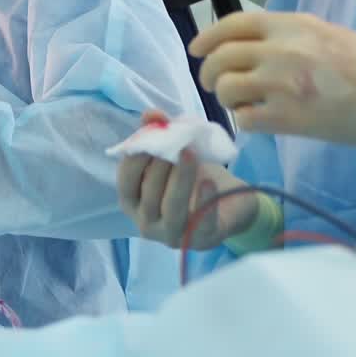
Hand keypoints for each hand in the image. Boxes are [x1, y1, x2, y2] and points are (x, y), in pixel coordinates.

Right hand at [117, 112, 257, 249]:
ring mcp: (171, 235)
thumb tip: (151, 115)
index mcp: (133, 202)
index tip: (151, 138)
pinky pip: (199, 223)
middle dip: (161, 166)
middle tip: (177, 144)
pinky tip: (209, 181)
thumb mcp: (174, 153)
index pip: (125, 182)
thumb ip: (159, 133)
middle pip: (149, 193)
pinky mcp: (199, 241)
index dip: (135, 159)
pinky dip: (203, 201)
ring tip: (191, 154)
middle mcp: (146, 222)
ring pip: (172, 207)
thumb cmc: (192, 176)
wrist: (230, 201)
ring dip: (181, 178)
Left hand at [193, 12, 355, 161]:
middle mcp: (280, 49)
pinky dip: (245, 121)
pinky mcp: (288, 118)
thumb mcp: (325, 32)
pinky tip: (259, 120)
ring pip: (226, 88)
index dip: (207, 37)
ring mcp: (281, 84)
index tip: (196, 49)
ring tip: (241, 104)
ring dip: (226, 98)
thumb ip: (286, 33)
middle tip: (215, 84)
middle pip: (220, 57)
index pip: (232, 24)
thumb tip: (250, 43)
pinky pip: (244, 118)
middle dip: (209, 72)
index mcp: (290, 25)